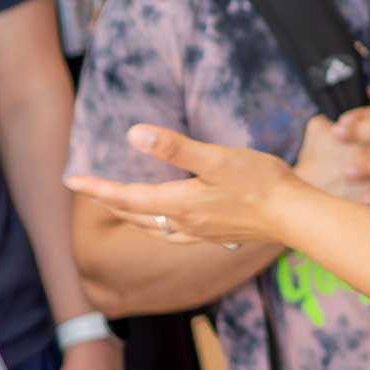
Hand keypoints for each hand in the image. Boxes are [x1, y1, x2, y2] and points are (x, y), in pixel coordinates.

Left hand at [67, 126, 294, 246]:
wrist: (297, 217)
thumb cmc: (261, 183)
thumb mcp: (217, 158)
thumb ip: (175, 147)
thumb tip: (133, 133)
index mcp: (179, 204)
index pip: (125, 198)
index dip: (96, 189)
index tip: (72, 181)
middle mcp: (184, 224)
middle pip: (135, 215)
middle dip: (109, 202)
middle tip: (86, 191)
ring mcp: (201, 233)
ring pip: (153, 228)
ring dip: (131, 216)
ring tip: (118, 207)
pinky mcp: (218, 235)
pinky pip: (174, 234)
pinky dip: (157, 225)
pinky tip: (167, 223)